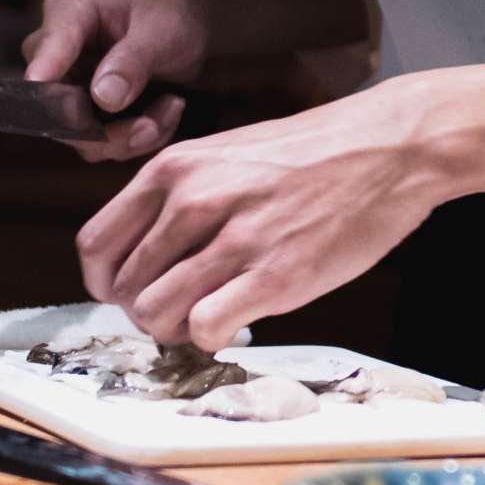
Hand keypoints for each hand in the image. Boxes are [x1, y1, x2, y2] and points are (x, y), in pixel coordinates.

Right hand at [22, 0, 207, 160]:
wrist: (192, 27)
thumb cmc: (173, 13)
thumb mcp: (162, 31)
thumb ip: (133, 61)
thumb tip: (104, 99)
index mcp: (68, 13)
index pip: (46, 49)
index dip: (45, 77)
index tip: (52, 99)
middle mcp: (57, 54)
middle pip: (55, 108)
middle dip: (108, 130)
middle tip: (153, 125)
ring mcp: (68, 87)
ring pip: (80, 137)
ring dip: (131, 136)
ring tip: (172, 106)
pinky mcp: (85, 114)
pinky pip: (101, 144)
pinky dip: (139, 138)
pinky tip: (166, 111)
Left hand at [76, 77, 451, 348]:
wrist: (387, 147)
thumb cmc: (313, 153)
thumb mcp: (226, 154)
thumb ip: (181, 197)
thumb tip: (148, 254)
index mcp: (175, 169)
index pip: (97, 245)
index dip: (106, 282)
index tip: (128, 292)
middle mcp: (194, 201)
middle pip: (126, 289)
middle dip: (146, 312)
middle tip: (180, 311)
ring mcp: (234, 239)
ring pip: (157, 315)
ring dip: (175, 330)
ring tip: (207, 318)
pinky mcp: (275, 276)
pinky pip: (205, 328)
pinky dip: (211, 338)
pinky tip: (237, 322)